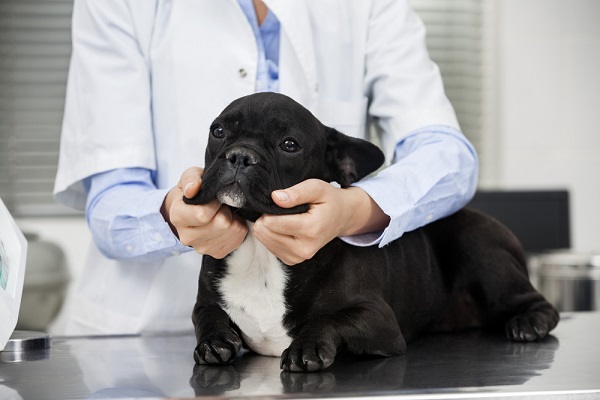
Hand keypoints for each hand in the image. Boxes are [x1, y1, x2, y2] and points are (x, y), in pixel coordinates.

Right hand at [161, 167, 247, 258]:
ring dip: (233, 218)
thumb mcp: (190, 177)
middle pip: (221, 224)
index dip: (214, 203)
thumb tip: (193, 189)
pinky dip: (237, 227)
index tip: (214, 196)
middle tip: (220, 204)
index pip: (203, 215)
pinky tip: (229, 222)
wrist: (193, 210)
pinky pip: (238, 238)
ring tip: (223, 212)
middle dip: (225, 209)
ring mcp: (202, 248)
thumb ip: (191, 179)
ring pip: (232, 231)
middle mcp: (187, 237)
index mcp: (178, 217)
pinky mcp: (217, 253)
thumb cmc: (194, 192)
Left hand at [252, 179, 388, 265]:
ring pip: (264, 241)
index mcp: (310, 229)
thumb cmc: (329, 201)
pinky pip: (269, 247)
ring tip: (285, 219)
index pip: (271, 223)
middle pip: (264, 232)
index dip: (269, 209)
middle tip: (283, 210)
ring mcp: (298, 257)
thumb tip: (275, 198)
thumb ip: (296, 192)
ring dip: (269, 228)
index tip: (281, 204)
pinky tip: (285, 229)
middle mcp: (304, 248)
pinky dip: (273, 236)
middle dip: (267, 218)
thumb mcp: (317, 188)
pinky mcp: (292, 260)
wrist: (342, 218)